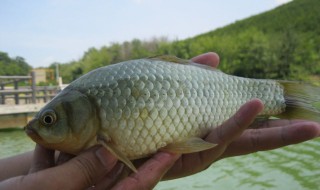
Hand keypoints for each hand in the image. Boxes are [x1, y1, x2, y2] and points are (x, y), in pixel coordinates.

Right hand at [0, 144, 179, 189]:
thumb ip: (81, 173)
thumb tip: (110, 152)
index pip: (133, 187)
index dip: (153, 169)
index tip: (171, 150)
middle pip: (117, 172)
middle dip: (133, 152)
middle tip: (153, 131)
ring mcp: (70, 184)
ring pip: (94, 162)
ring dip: (102, 144)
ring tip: (121, 124)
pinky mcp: (54, 176)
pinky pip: (68, 159)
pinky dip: (68, 145)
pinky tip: (72, 129)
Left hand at [159, 52, 319, 179]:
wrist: (117, 131)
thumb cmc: (144, 110)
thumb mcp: (171, 87)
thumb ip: (192, 74)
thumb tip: (216, 57)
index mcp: (209, 126)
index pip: (245, 122)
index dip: (269, 118)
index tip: (291, 107)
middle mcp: (209, 140)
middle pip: (253, 137)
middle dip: (284, 133)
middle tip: (315, 128)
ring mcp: (203, 148)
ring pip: (243, 138)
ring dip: (274, 130)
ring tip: (306, 125)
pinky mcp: (192, 151)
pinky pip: (217, 134)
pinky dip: (237, 121)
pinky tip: (254, 106)